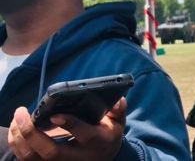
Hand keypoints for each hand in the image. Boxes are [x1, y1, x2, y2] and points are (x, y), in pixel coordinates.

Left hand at [8, 98, 126, 160]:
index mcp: (96, 142)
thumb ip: (118, 111)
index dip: (70, 125)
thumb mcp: (117, 123)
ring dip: (20, 138)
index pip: (84, 134)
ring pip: (34, 158)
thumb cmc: (107, 136)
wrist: (102, 158)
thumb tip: (118, 100)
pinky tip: (16, 130)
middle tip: (22, 112)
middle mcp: (76, 157)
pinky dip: (18, 145)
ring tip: (17, 118)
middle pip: (50, 151)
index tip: (55, 115)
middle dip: (32, 133)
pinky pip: (27, 159)